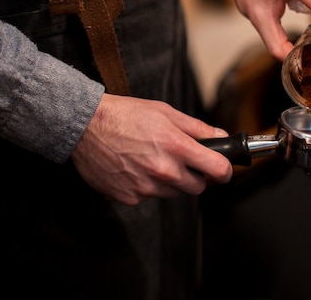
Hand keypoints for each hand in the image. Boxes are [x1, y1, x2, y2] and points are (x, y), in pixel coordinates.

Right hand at [70, 94, 232, 204]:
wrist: (85, 126)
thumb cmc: (125, 115)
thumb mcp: (165, 112)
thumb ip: (197, 128)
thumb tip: (220, 136)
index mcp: (177, 147)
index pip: (218, 170)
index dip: (225, 170)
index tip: (224, 169)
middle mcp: (164, 171)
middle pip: (198, 187)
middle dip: (194, 175)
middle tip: (181, 159)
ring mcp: (146, 187)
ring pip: (172, 193)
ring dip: (169, 181)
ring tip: (150, 159)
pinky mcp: (130, 197)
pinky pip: (148, 196)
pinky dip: (146, 185)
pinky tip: (134, 167)